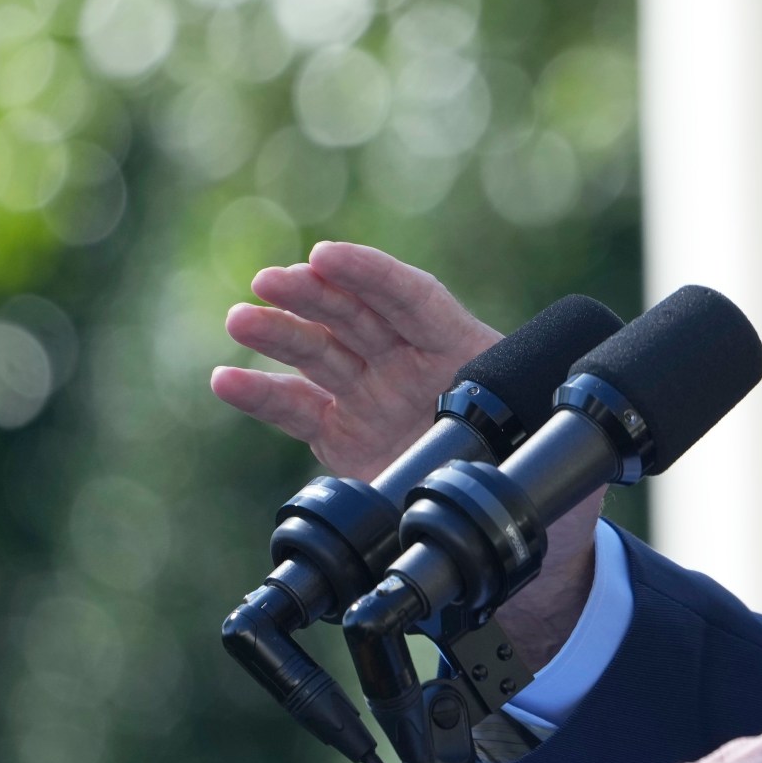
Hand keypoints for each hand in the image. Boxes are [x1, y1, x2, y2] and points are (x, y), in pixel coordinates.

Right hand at [211, 240, 502, 480]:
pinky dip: (261, 395)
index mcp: (457, 347)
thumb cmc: (514, 455)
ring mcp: (370, 393)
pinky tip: (226, 380)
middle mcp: (406, 361)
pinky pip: (297, 408)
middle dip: (313, 294)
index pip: (413, 297)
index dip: (371, 273)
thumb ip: (510, 408)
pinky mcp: (340, 431)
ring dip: (277, 333)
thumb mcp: (524, 424)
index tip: (328, 256)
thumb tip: (536, 416)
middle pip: (355, 316)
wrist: (489, 506)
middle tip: (271, 281)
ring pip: (319, 353)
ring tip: (240, 318)